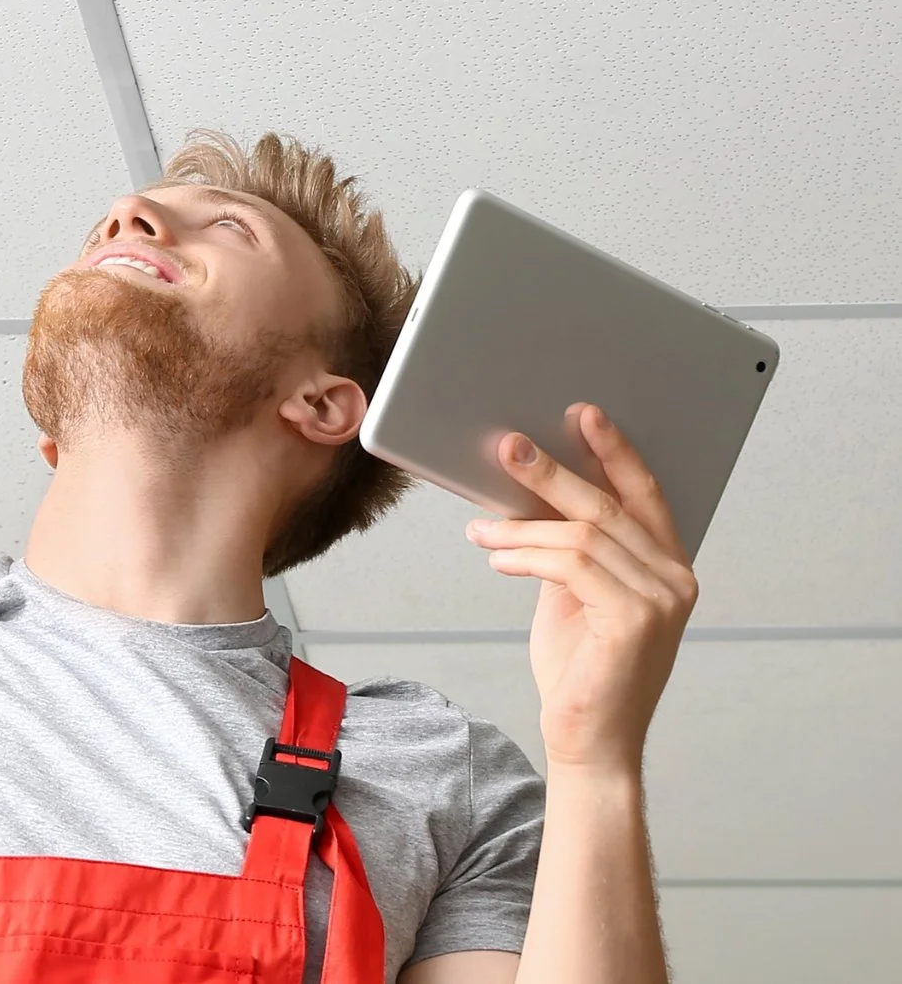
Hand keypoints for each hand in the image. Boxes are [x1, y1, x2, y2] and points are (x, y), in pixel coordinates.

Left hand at [465, 404, 699, 774]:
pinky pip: (571, 565)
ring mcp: (661, 600)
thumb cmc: (580, 666)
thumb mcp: (572, 591)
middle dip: (553, 471)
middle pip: (608, 505)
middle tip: (508, 447)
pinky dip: (526, 554)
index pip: (644, 494)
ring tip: (482, 528)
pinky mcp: (635, 621)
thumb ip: (569, 546)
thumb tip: (528, 488)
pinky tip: (497, 556)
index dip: (615, 452)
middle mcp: (675, 578)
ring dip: (522, 524)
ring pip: (583, 534)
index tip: (582, 414)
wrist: (588, 741)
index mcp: (666, 565)